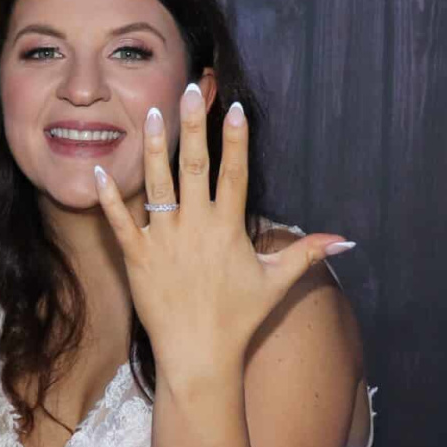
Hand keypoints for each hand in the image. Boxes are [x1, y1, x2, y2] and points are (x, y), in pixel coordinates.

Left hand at [91, 84, 349, 367]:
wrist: (198, 356)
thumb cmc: (239, 319)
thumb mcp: (276, 283)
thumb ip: (306, 253)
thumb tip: (345, 240)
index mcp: (228, 229)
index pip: (235, 174)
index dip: (236, 140)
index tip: (234, 107)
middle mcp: (195, 227)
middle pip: (194, 166)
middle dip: (194, 126)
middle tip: (192, 90)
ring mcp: (163, 240)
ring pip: (156, 184)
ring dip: (155, 146)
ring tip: (155, 112)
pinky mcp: (136, 257)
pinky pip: (119, 221)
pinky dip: (109, 196)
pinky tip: (100, 169)